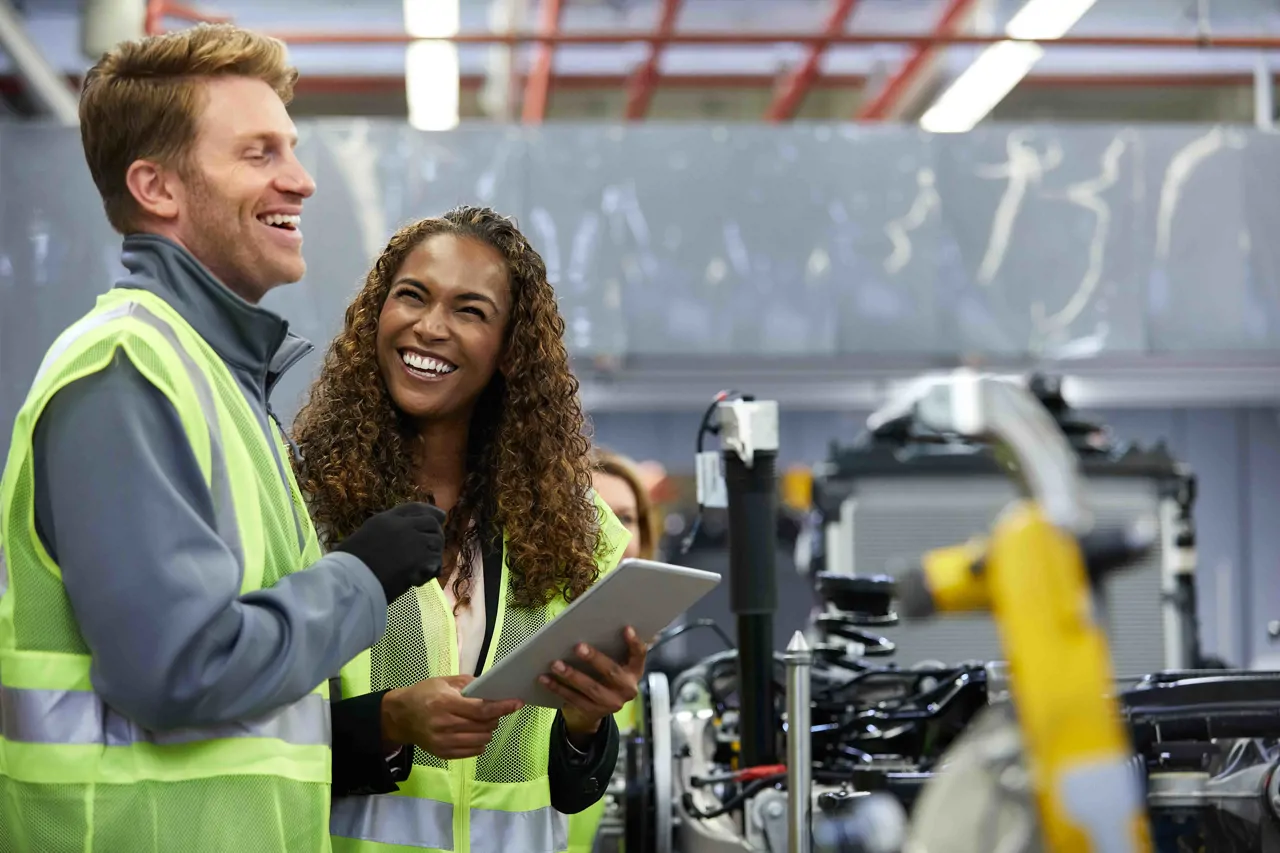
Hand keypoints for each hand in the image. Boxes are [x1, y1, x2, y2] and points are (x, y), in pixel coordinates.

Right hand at [334, 502, 446, 603]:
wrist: (350, 579)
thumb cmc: (347, 565)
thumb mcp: (363, 539)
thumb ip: (382, 535)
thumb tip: (393, 542)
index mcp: (384, 519)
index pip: (413, 508)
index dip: (430, 511)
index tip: (441, 516)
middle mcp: (402, 526)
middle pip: (430, 522)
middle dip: (437, 533)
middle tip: (435, 546)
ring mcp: (412, 540)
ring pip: (436, 541)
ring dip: (434, 553)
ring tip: (426, 566)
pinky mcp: (419, 558)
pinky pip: (435, 561)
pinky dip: (431, 570)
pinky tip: (420, 579)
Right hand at [381, 675, 522, 759]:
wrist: (400, 716)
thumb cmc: (424, 694)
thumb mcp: (445, 681)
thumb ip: (470, 684)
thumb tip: (493, 689)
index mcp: (446, 703)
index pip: (482, 709)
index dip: (502, 707)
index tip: (517, 703)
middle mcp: (445, 725)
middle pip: (484, 726)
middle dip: (495, 717)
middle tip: (494, 710)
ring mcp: (443, 742)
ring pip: (482, 740)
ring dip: (488, 730)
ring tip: (482, 721)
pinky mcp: (443, 753)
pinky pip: (473, 751)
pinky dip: (480, 742)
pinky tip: (475, 732)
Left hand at [540, 626, 647, 742]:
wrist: (600, 707)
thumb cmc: (605, 674)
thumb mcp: (615, 661)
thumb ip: (610, 646)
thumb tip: (590, 619)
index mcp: (634, 671)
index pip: (639, 655)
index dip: (634, 643)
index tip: (626, 628)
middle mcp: (627, 688)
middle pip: (612, 672)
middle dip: (594, 659)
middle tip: (578, 647)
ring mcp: (612, 703)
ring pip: (591, 688)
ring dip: (572, 675)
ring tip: (555, 664)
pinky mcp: (594, 711)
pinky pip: (574, 699)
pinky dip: (558, 688)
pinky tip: (545, 679)